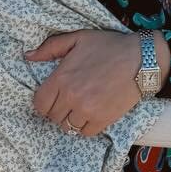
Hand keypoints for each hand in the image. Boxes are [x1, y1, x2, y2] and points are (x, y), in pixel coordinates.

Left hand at [26, 30, 147, 136]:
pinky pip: (86, 132)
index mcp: (61, 78)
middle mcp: (71, 97)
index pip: (39, 104)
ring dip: (72, 119)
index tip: (52, 98)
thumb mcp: (78, 38)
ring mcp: (87, 110)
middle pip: (53, 117)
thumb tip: (28, 56)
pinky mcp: (103, 119)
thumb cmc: (109, 46)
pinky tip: (91, 114)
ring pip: (68, 127)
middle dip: (58, 110)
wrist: (142, 59)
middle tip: (68, 101)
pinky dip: (86, 126)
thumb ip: (50, 47)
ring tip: (80, 108)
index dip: (44, 102)